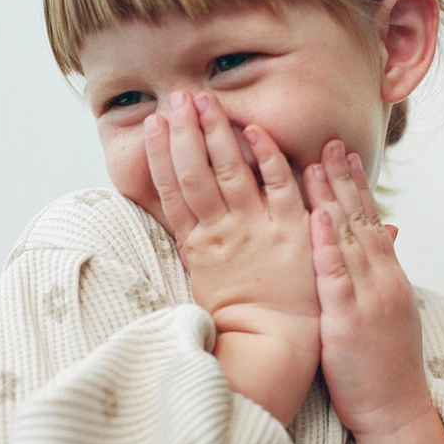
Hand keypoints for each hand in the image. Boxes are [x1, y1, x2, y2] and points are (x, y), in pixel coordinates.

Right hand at [144, 91, 319, 337]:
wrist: (273, 345)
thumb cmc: (241, 319)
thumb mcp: (205, 279)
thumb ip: (196, 243)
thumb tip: (181, 214)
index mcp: (198, 245)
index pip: (173, 190)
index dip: (162, 154)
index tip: (154, 124)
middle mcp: (222, 231)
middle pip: (196, 173)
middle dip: (184, 133)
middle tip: (176, 98)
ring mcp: (255, 228)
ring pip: (228, 171)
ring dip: (213, 134)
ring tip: (201, 100)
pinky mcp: (290, 229)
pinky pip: (278, 185)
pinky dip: (267, 156)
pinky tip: (254, 128)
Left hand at [303, 141, 430, 436]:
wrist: (395, 410)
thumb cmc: (384, 363)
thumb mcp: (387, 310)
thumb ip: (380, 271)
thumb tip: (383, 235)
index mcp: (387, 276)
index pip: (370, 219)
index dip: (357, 184)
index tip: (343, 152)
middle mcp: (380, 279)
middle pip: (360, 219)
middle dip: (342, 178)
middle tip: (328, 140)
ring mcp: (366, 298)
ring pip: (347, 239)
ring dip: (331, 198)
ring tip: (315, 163)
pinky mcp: (347, 321)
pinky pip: (334, 276)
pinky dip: (324, 245)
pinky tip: (314, 218)